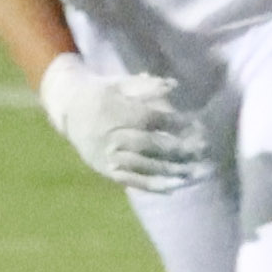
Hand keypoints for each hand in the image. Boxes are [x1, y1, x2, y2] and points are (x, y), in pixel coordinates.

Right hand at [39, 56, 210, 190]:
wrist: (68, 108)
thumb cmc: (102, 92)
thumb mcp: (121, 83)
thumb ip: (147, 85)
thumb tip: (175, 85)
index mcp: (114, 110)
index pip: (150, 119)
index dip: (176, 123)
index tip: (199, 126)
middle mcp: (110, 135)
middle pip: (149, 144)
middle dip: (179, 149)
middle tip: (203, 151)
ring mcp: (106, 154)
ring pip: (141, 165)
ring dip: (170, 170)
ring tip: (194, 172)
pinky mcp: (104, 168)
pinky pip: (129, 180)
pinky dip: (151, 185)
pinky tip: (173, 188)